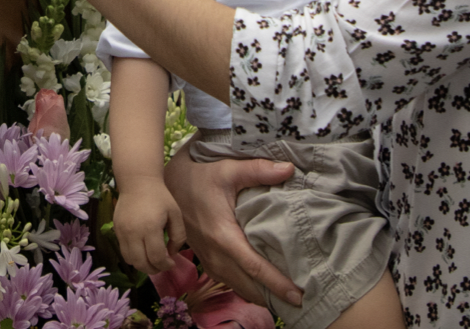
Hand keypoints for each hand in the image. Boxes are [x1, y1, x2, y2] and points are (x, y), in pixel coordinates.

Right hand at [112, 175, 185, 278]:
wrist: (137, 182)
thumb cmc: (159, 197)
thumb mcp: (175, 214)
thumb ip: (178, 236)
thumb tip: (172, 253)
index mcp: (150, 228)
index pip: (156, 258)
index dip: (165, 265)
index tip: (172, 262)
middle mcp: (133, 233)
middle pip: (141, 263)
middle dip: (154, 269)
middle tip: (162, 265)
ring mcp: (122, 232)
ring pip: (130, 261)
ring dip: (142, 265)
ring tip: (151, 260)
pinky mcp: (116, 230)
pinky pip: (123, 251)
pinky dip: (133, 257)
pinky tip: (142, 250)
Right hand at [163, 155, 302, 307]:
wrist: (169, 184)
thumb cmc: (199, 176)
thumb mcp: (227, 170)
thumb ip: (258, 170)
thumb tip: (289, 169)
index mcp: (224, 236)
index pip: (255, 267)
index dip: (277, 283)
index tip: (298, 296)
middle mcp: (216, 254)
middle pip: (248, 286)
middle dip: (274, 296)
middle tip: (300, 300)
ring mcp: (209, 259)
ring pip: (238, 287)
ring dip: (260, 294)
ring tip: (284, 298)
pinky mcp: (205, 259)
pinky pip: (228, 282)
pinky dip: (246, 288)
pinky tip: (260, 287)